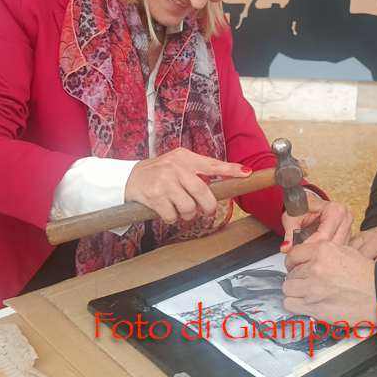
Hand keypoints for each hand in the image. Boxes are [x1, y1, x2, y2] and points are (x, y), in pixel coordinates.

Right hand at [124, 148, 249, 223]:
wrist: (129, 178)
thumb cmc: (159, 173)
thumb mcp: (179, 164)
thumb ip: (198, 170)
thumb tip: (225, 183)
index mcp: (185, 158)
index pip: (212, 164)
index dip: (231, 170)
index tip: (247, 173)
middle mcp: (175, 167)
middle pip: (202, 192)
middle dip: (207, 206)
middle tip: (206, 209)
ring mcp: (164, 182)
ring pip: (188, 207)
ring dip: (187, 214)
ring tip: (180, 209)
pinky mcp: (154, 196)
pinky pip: (172, 215)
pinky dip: (172, 218)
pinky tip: (166, 211)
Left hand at [280, 193, 352, 252]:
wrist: (308, 203)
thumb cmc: (303, 207)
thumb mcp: (292, 218)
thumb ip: (290, 233)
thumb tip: (286, 247)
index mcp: (334, 210)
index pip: (323, 235)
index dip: (310, 245)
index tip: (299, 252)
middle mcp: (344, 218)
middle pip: (332, 243)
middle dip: (317, 252)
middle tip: (303, 257)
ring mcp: (348, 227)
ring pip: (336, 248)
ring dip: (323, 255)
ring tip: (309, 257)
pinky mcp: (346, 235)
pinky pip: (338, 248)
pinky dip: (328, 254)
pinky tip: (318, 256)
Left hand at [283, 241, 376, 323]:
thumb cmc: (368, 276)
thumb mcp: (347, 251)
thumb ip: (324, 252)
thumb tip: (307, 257)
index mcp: (324, 250)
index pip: (294, 254)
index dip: (293, 262)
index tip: (295, 267)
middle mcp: (316, 268)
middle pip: (291, 273)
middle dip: (297, 277)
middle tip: (308, 282)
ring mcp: (314, 289)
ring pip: (288, 288)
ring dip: (295, 291)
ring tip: (307, 293)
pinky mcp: (314, 307)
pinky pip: (290, 304)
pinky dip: (295, 304)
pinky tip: (306, 303)